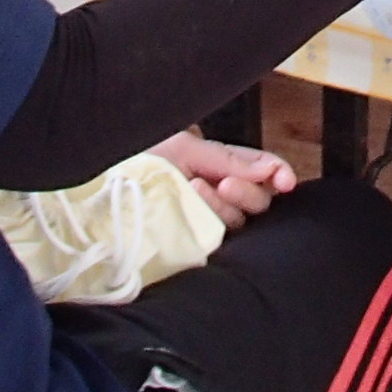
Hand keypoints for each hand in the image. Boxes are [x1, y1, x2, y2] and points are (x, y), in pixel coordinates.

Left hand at [152, 131, 295, 230]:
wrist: (108, 182)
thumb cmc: (144, 158)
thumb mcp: (186, 148)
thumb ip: (230, 160)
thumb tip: (270, 170)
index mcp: (224, 168)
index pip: (264, 172)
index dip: (279, 174)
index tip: (283, 179)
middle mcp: (222, 197)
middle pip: (259, 200)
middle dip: (247, 190)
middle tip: (224, 182)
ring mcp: (208, 222)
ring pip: (239, 220)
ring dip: (222, 203)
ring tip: (195, 187)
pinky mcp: (194, 244)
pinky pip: (217, 237)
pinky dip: (208, 218)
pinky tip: (191, 203)